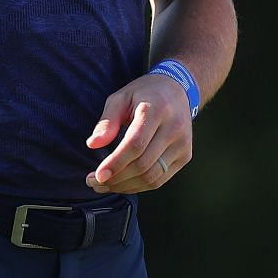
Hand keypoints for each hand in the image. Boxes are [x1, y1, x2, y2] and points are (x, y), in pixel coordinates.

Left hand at [85, 73, 193, 194]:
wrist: (176, 91)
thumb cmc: (142, 94)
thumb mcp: (120, 98)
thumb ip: (107, 121)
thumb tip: (92, 144)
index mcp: (156, 110)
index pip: (135, 144)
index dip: (116, 162)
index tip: (98, 175)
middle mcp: (173, 129)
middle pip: (143, 164)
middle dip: (117, 178)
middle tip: (93, 182)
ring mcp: (182, 145)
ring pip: (153, 176)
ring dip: (126, 186)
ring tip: (103, 186)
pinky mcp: (185, 156)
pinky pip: (161, 179)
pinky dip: (139, 186)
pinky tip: (122, 184)